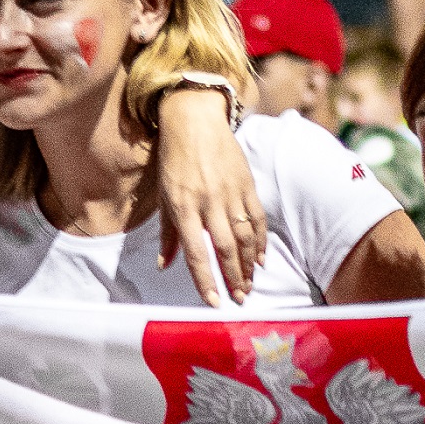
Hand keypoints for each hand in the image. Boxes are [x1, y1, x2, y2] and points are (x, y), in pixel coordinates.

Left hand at [151, 86, 263, 305]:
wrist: (195, 121)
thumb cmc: (174, 161)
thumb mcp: (164, 196)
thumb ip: (167, 234)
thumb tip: (165, 266)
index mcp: (183, 207)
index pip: (195, 252)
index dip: (206, 280)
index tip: (214, 302)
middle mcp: (208, 202)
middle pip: (225, 249)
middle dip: (233, 278)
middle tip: (239, 299)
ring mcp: (230, 193)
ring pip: (244, 237)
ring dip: (248, 265)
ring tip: (250, 285)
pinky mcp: (246, 184)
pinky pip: (257, 218)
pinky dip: (261, 241)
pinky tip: (260, 259)